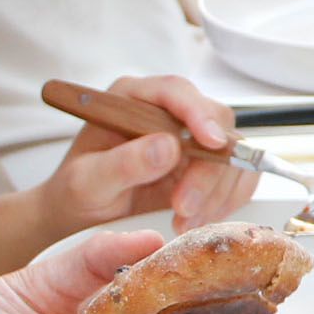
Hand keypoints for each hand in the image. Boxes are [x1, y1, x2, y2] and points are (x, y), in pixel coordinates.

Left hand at [38, 75, 256, 235]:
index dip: (198, 114)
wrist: (81, 215)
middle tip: (184, 208)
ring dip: (218, 192)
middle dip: (208, 170)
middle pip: (215, 123)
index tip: (210, 143)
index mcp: (132, 100)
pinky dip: (227, 201)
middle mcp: (166, 112)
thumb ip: (123, 163)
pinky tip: (199, 218)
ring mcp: (190, 138)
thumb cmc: (76, 192)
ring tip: (185, 222)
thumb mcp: (87, 182)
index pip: (176, 92)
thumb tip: (167, 147)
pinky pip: (237, 175)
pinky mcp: (204, 164)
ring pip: (233, 152)